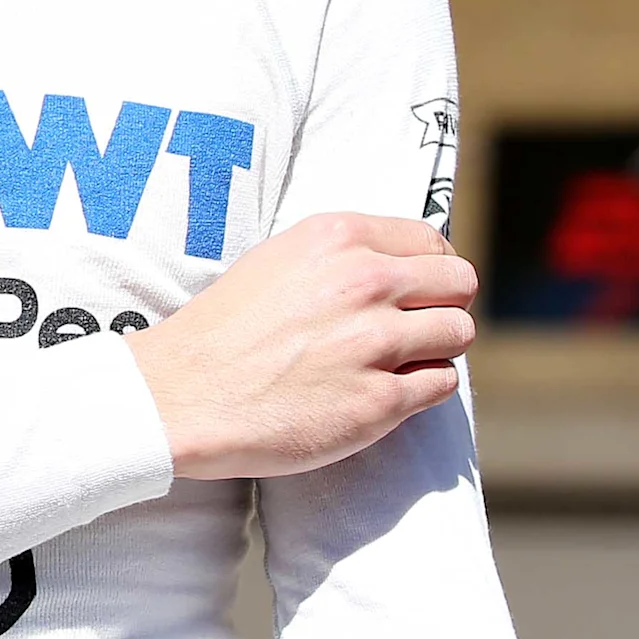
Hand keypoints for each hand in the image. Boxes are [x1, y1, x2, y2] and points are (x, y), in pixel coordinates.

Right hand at [124, 211, 476, 479]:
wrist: (178, 395)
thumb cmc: (222, 330)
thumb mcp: (277, 261)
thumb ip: (342, 257)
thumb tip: (402, 268)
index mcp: (336, 237)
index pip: (432, 241)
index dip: (430, 269)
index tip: (415, 291)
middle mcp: (364, 281)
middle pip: (460, 283)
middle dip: (442, 304)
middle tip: (410, 328)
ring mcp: (375, 342)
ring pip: (458, 332)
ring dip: (435, 349)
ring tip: (392, 361)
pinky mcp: (379, 401)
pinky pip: (441, 384)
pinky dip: (420, 389)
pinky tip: (381, 390)